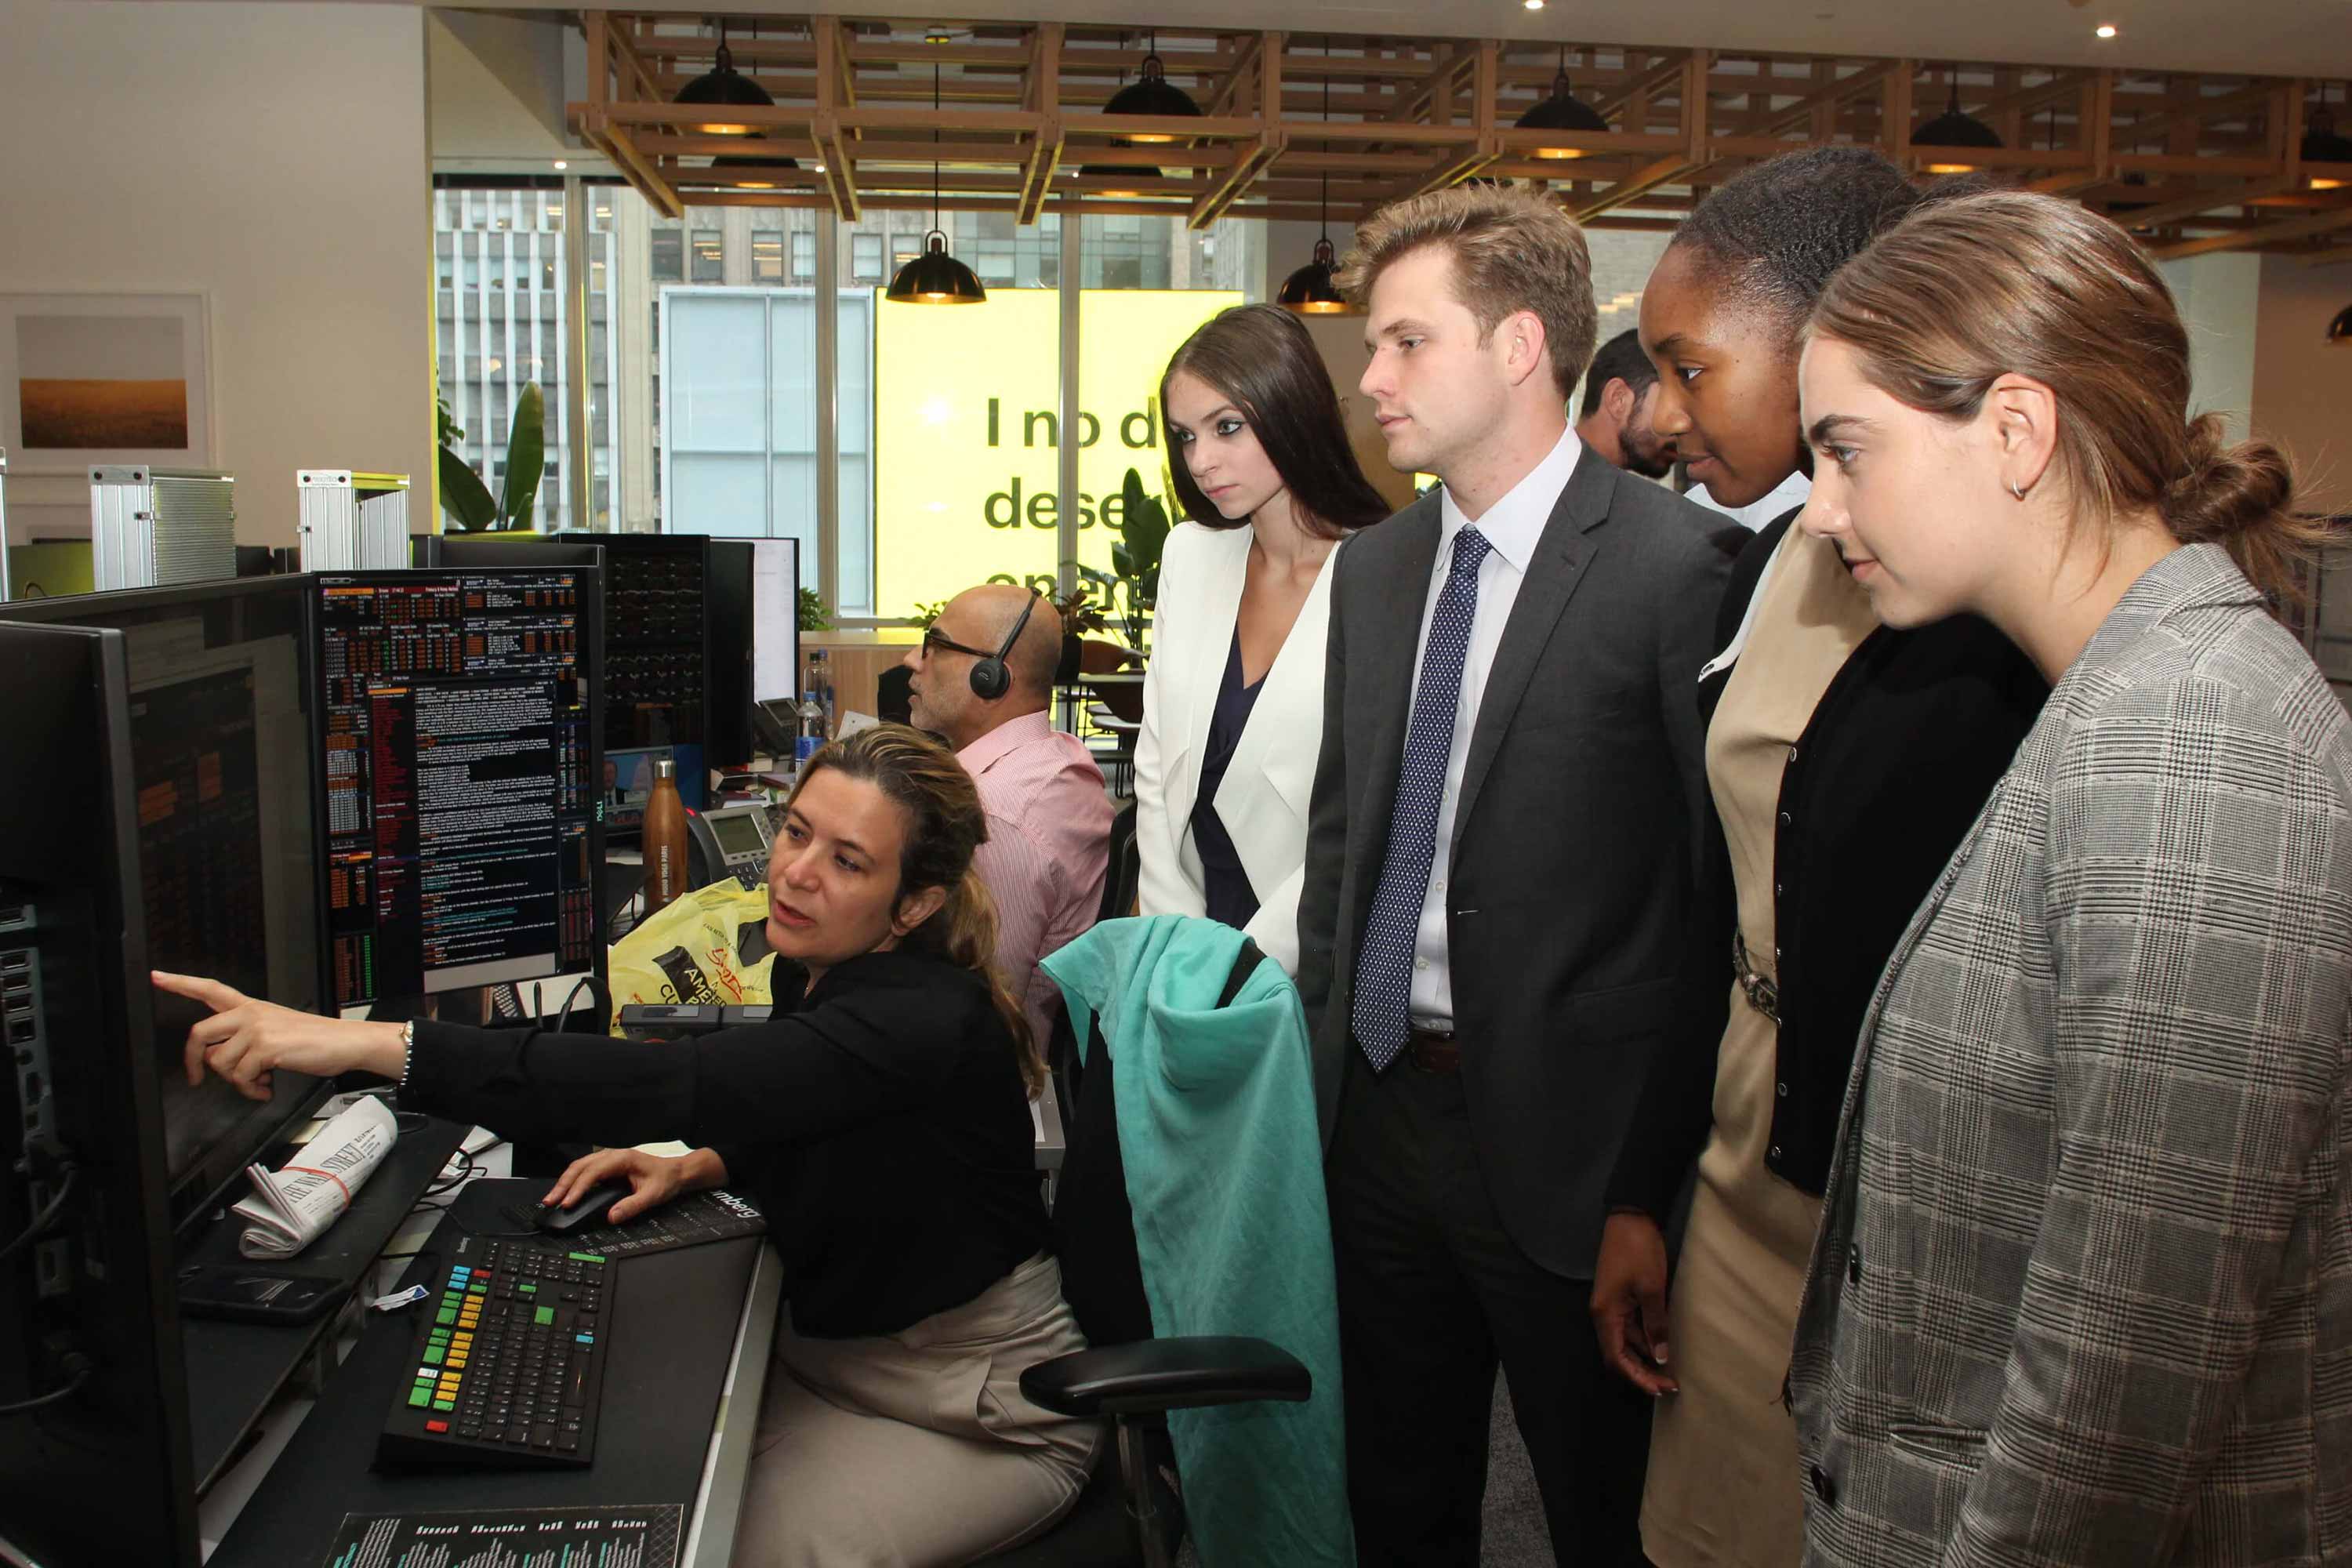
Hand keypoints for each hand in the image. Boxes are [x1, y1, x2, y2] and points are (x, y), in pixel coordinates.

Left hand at [158, 970, 405, 1100]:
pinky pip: (242, 1077)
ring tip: (257, 1081)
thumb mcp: (277, 1030)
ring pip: (220, 1062)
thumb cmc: (316, 1039)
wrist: (346, 1042)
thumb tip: (223, 1063)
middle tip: (196, 1078)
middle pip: (199, 1032)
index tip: (156, 977)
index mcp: (251, 1006)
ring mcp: (257, 1028)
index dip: (180, 982)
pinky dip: (252, 1089)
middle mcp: (250, 1013)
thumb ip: (245, 1039)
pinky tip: (267, 1086)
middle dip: (193, 1061)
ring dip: (237, 1081)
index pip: (209, 988)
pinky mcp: (265, 1047)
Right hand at [543, 1146, 722, 1225]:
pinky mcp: (606, 1167)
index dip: (578, 1187)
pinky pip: (584, 1171)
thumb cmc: (665, 1179)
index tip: (568, 1202)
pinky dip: (572, 1181)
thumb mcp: (653, 1195)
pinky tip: (565, 1193)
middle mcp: (612, 1155)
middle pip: (580, 1166)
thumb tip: (611, 1217)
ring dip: (564, 1182)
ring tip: (552, 1199)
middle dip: (563, 1184)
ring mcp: (607, 1159)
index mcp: (622, 1158)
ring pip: (579, 1167)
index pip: (593, 1171)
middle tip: (550, 1201)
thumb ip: (632, 1206)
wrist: (675, 1172)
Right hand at [1591, 1210, 1676, 1395]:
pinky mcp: (1621, 1298)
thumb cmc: (1638, 1251)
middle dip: (1643, 1372)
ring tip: (1672, 1369)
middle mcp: (1604, 1314)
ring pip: (1627, 1342)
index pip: (1616, 1358)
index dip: (1637, 1378)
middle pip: (1619, 1354)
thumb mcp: (1651, 1289)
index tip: (1660, 1389)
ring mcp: (1611, 1306)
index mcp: (1605, 1314)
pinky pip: (1631, 1327)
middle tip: (1671, 1385)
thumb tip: (1661, 1358)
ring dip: (1646, 1357)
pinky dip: (1646, 1339)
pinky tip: (1663, 1344)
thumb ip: (1656, 1325)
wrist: (1630, 1217)